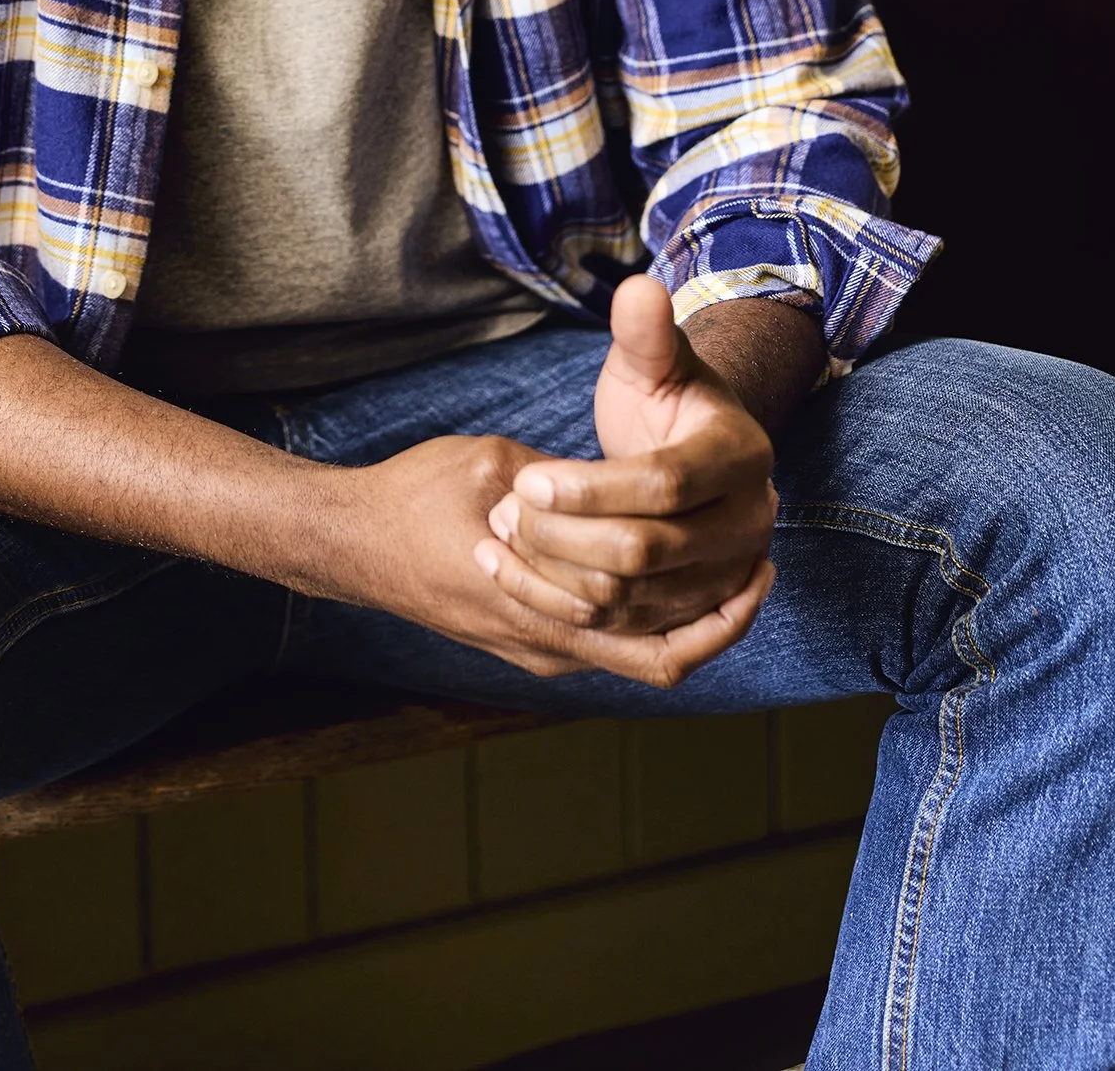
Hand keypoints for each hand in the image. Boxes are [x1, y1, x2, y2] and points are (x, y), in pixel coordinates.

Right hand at [341, 413, 768, 685]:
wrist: (354, 541)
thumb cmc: (415, 494)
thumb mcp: (493, 461)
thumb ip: (563, 479)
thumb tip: (622, 477)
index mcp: (539, 598)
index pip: (650, 620)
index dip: (711, 593)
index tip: (754, 555)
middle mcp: (545, 641)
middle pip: (656, 649)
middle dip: (713, 609)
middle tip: (760, 563)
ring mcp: (538, 648)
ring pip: (635, 654)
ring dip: (686, 618)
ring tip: (735, 571)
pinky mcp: (530, 643)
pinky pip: (609, 646)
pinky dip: (649, 619)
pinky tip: (672, 577)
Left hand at [471, 276, 777, 684]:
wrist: (691, 449)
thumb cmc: (667, 397)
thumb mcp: (654, 359)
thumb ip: (645, 331)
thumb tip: (639, 289)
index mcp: (741, 455)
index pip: (663, 484)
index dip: (590, 487)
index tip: (526, 478)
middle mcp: (749, 523)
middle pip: (646, 551)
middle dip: (563, 535)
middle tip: (504, 509)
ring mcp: (728, 575)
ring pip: (634, 599)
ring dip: (557, 575)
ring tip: (501, 537)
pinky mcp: (698, 614)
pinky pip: (635, 635)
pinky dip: (570, 610)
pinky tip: (516, 577)